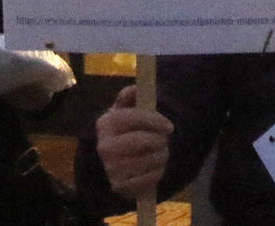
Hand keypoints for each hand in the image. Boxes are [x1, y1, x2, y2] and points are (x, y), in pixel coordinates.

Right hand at [96, 84, 172, 200]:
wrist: (109, 160)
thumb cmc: (122, 130)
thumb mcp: (122, 110)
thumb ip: (129, 96)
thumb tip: (137, 88)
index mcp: (106, 123)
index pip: (135, 118)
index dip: (155, 120)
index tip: (169, 126)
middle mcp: (105, 146)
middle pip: (143, 141)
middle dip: (159, 140)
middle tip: (164, 141)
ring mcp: (111, 168)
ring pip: (148, 161)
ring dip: (161, 156)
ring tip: (161, 152)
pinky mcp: (120, 186)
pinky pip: (149, 179)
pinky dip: (158, 172)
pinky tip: (156, 166)